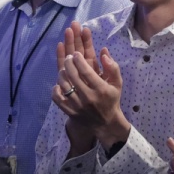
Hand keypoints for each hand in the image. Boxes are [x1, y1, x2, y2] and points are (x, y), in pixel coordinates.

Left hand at [54, 25, 128, 150]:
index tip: (76, 54)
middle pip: (73, 76)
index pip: (86, 71)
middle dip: (69, 62)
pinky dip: (55, 90)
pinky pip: (57, 99)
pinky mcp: (70, 112)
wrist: (105, 123)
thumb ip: (112, 67)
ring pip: (64, 85)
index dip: (78, 59)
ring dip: (62, 73)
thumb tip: (103, 50)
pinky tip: (58, 84)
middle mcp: (89, 97)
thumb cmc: (111, 99)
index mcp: (101, 89)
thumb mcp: (117, 83)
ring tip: (64, 68)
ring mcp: (78, 106)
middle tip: (69, 57)